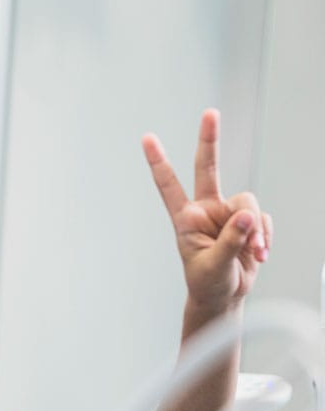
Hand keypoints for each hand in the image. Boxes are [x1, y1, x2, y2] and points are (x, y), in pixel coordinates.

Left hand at [142, 109, 270, 310]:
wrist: (224, 296)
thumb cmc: (208, 283)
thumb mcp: (214, 266)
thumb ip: (230, 241)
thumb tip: (246, 216)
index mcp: (186, 219)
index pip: (169, 186)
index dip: (159, 162)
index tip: (146, 138)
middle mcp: (206, 210)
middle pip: (208, 168)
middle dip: (209, 140)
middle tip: (210, 114)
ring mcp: (227, 214)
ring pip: (247, 203)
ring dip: (255, 230)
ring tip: (255, 252)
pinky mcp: (247, 222)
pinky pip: (261, 220)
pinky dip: (263, 237)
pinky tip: (258, 254)